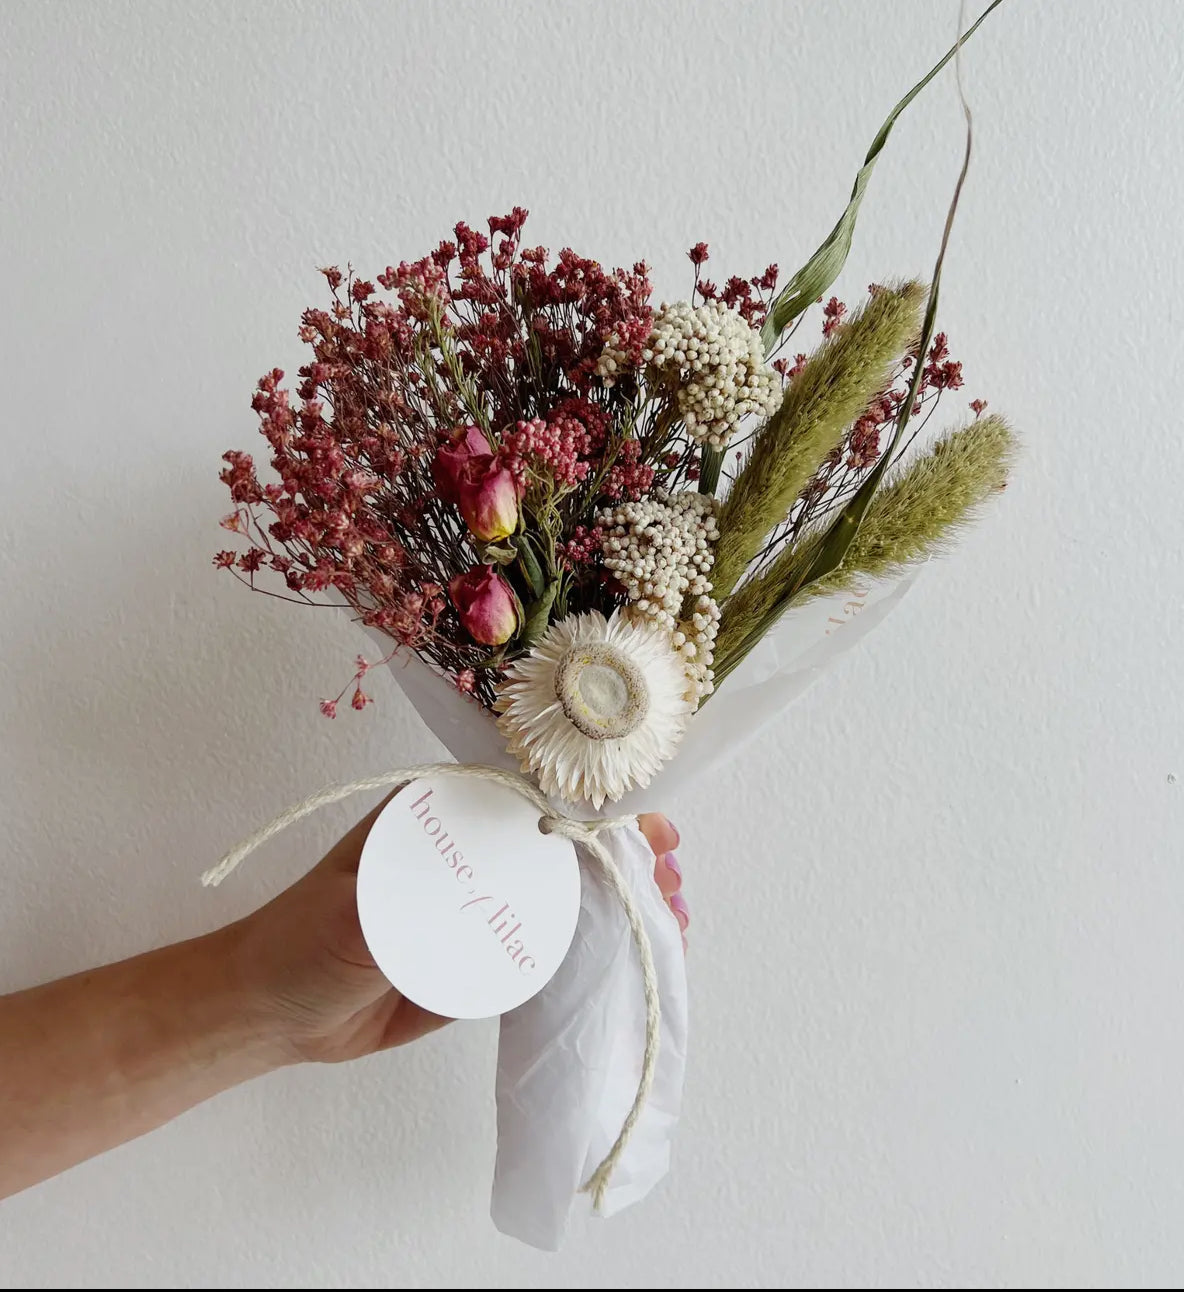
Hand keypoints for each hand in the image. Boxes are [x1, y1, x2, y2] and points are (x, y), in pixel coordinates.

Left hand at [229, 804, 685, 1065]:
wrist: (273, 1015)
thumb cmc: (298, 943)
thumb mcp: (343, 916)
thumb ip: (393, 905)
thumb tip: (458, 898)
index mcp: (441, 815)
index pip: (529, 794)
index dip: (591, 801)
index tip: (640, 821)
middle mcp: (470, 850)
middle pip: (561, 839)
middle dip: (623, 847)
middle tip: (670, 870)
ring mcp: (481, 903)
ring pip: (565, 890)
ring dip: (621, 894)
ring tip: (672, 909)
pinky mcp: (485, 955)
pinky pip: (548, 945)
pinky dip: (595, 944)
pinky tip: (633, 948)